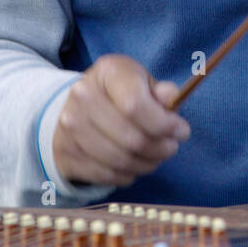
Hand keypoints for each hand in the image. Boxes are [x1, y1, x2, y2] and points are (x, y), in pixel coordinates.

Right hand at [52, 54, 190, 186]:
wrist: (78, 106)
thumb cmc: (122, 93)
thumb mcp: (144, 83)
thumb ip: (161, 92)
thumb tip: (171, 98)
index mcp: (108, 72)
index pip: (136, 106)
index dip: (164, 125)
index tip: (182, 131)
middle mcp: (83, 96)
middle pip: (131, 138)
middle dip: (160, 149)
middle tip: (171, 148)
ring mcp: (68, 126)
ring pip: (120, 160)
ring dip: (146, 164)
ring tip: (155, 157)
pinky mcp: (65, 152)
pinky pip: (106, 175)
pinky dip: (127, 175)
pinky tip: (134, 164)